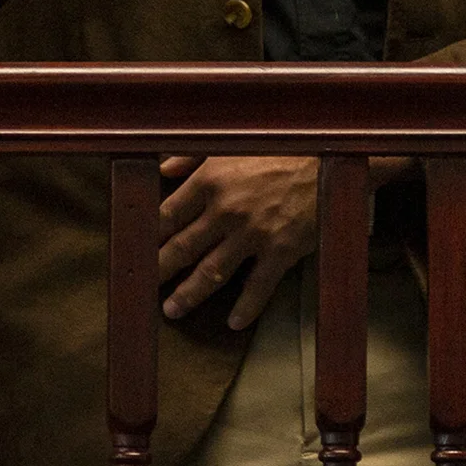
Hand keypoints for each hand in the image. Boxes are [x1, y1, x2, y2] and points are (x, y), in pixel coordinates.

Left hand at [157, 155, 318, 328]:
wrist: (330, 155)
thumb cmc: (278, 145)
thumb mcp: (230, 142)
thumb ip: (193, 156)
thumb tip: (162, 168)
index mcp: (210, 181)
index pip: (167, 215)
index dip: (148, 236)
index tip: (136, 249)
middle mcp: (225, 210)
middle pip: (182, 248)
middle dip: (159, 271)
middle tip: (142, 288)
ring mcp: (252, 234)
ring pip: (211, 272)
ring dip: (189, 294)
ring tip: (173, 310)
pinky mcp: (280, 251)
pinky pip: (258, 287)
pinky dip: (246, 308)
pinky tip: (234, 322)